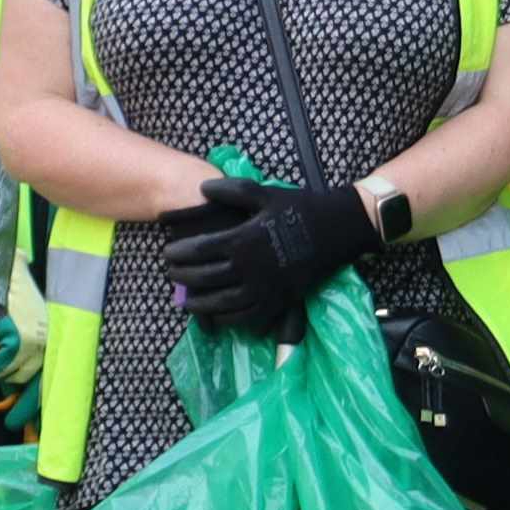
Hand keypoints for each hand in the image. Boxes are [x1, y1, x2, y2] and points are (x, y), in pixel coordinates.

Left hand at [152, 176, 377, 333]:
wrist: (340, 228)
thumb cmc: (301, 207)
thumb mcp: (265, 193)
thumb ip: (231, 191)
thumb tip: (200, 190)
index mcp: (243, 240)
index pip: (198, 251)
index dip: (178, 253)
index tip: (168, 253)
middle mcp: (250, 268)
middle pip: (204, 278)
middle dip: (182, 277)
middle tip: (171, 273)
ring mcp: (265, 288)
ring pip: (221, 303)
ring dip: (199, 303)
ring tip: (186, 300)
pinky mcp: (279, 301)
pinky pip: (246, 317)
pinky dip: (227, 319)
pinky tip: (217, 315)